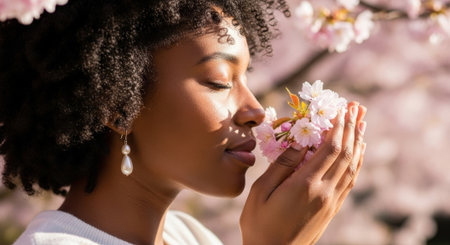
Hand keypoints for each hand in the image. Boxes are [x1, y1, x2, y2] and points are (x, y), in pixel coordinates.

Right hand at [240, 102, 366, 244]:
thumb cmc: (260, 223)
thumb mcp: (261, 191)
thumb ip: (282, 165)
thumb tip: (298, 141)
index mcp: (305, 185)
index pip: (330, 149)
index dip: (338, 126)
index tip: (341, 108)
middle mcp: (325, 192)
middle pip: (346, 154)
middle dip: (352, 127)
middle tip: (356, 107)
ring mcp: (331, 201)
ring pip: (352, 166)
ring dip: (358, 141)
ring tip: (361, 122)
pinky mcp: (332, 209)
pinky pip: (350, 180)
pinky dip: (356, 161)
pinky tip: (358, 151)